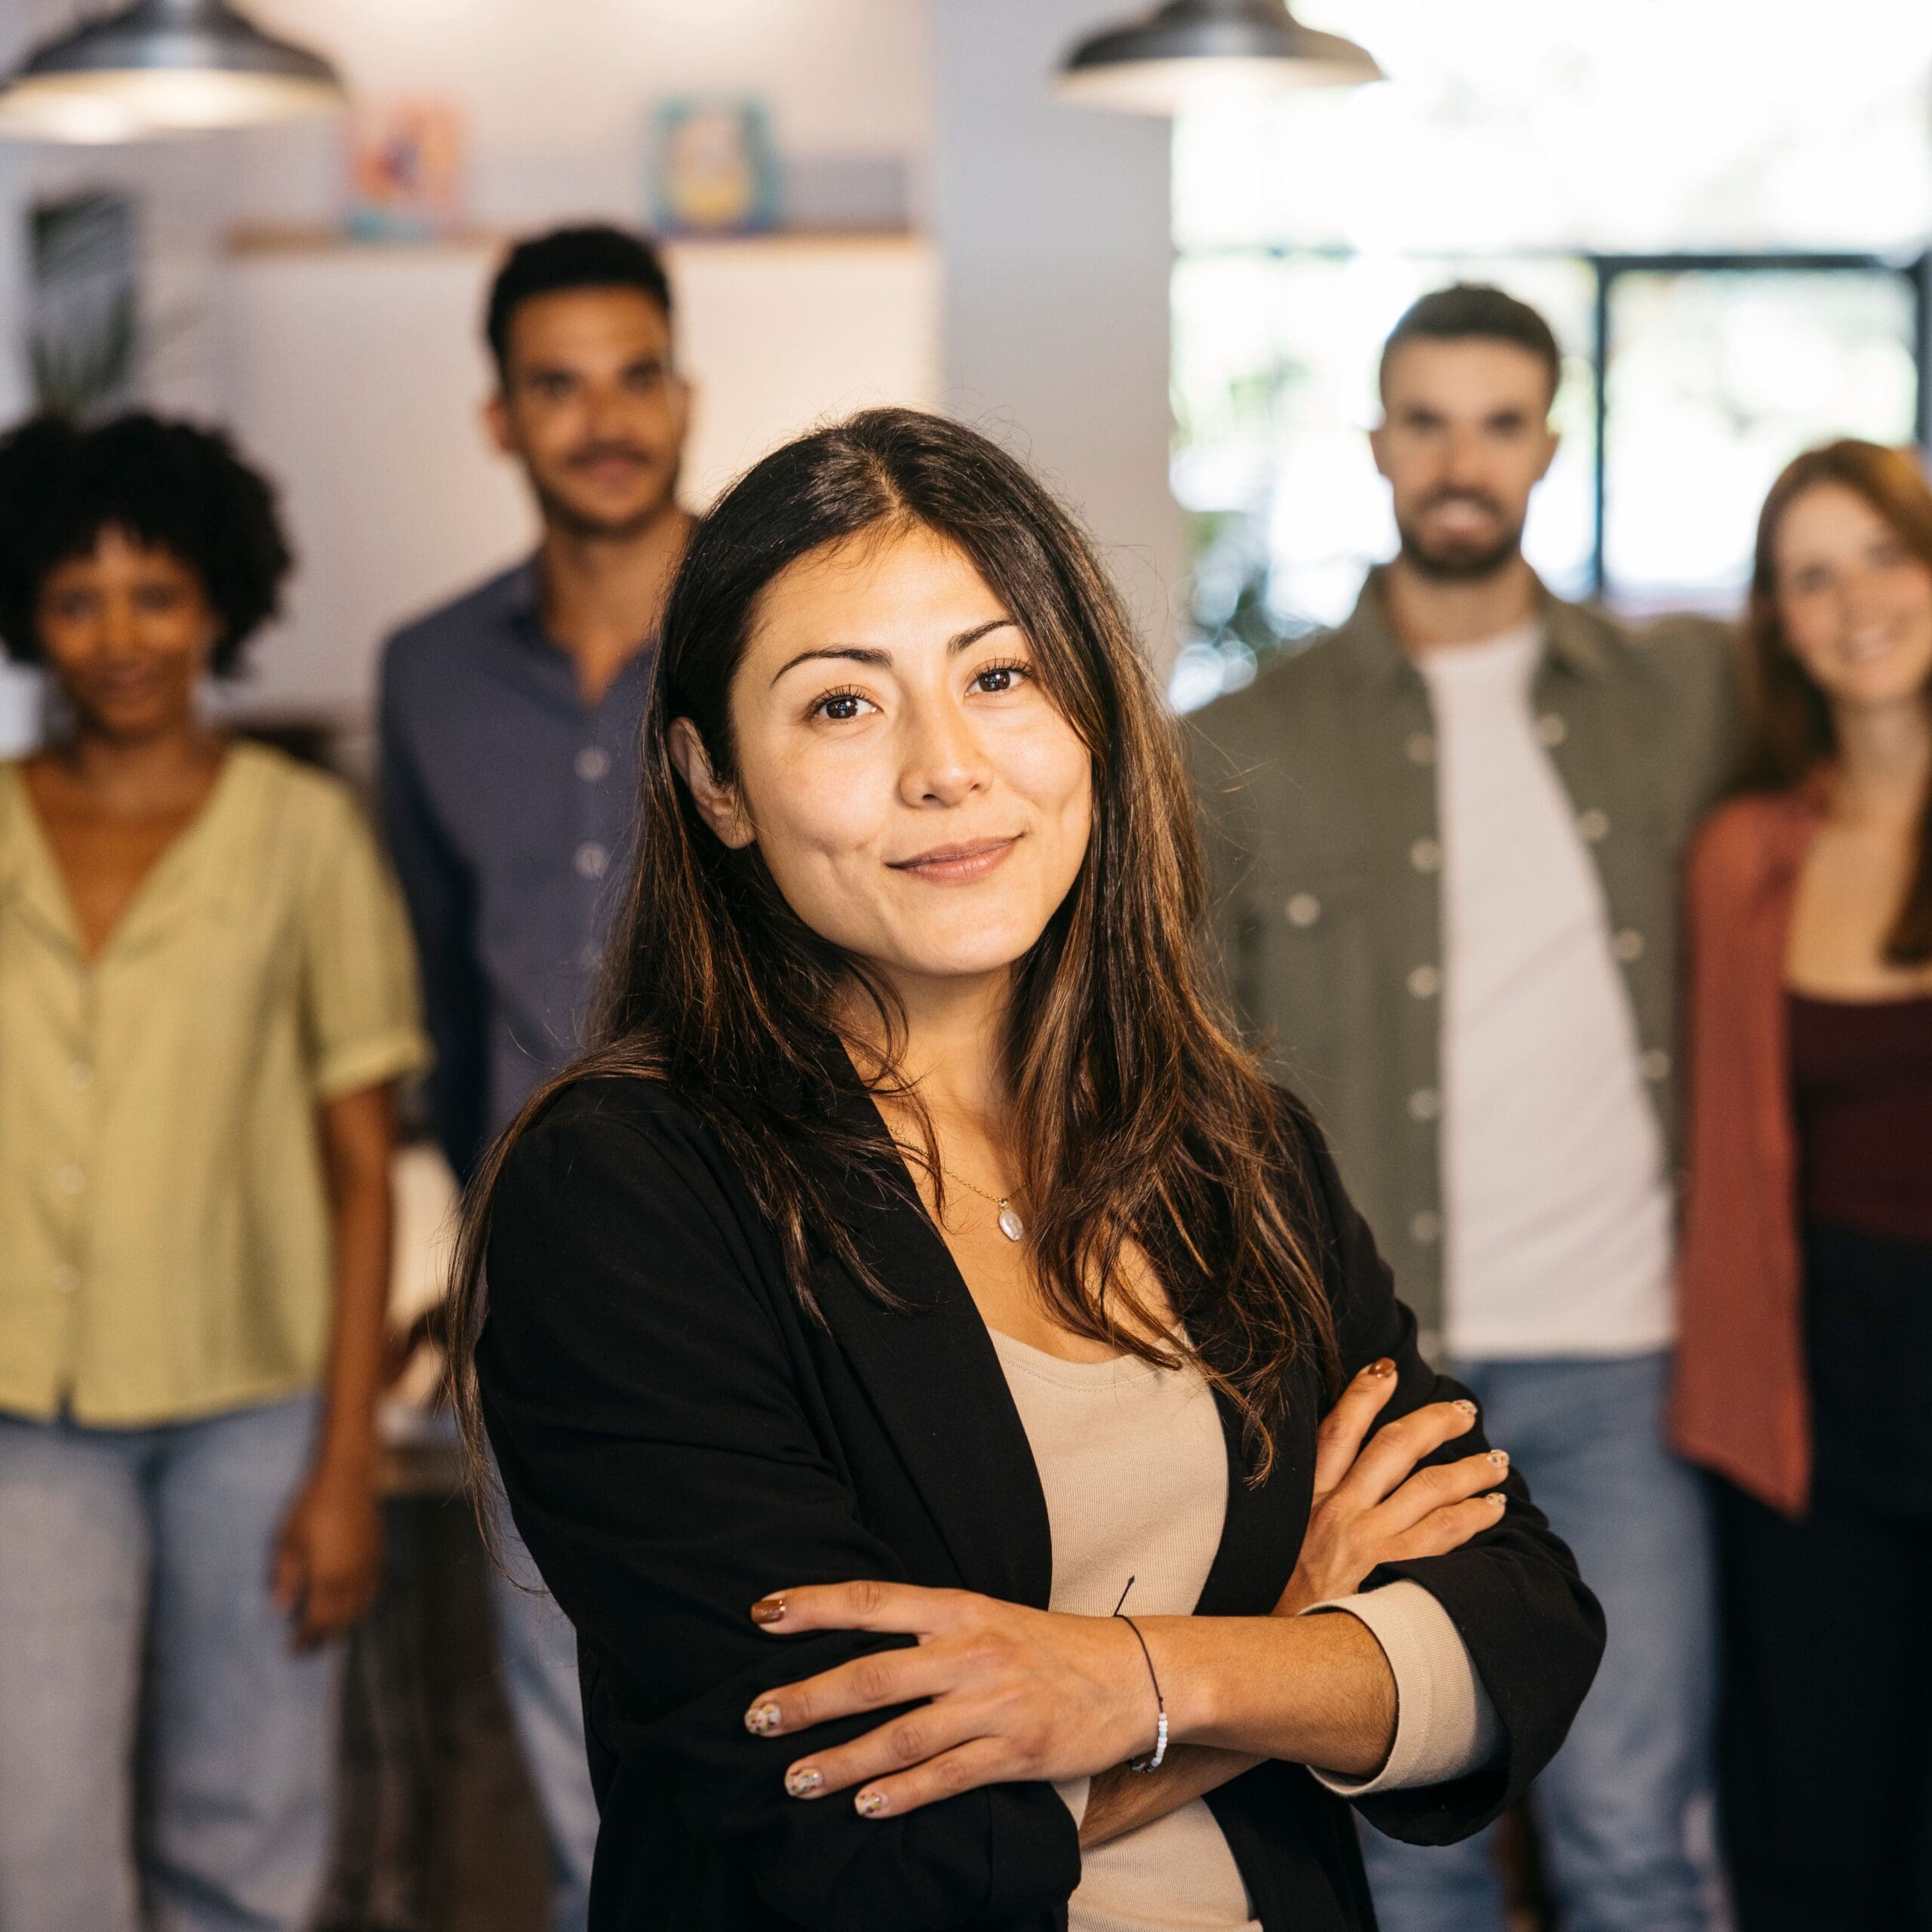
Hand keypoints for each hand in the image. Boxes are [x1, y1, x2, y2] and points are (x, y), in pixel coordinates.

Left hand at [272, 1460, 382, 1647]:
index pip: (318, 1620)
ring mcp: (368, 1567)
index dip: (306, 1638)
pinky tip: (354, 1603)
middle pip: (341, 1619)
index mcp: (328, 1578)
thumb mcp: (289, 1542)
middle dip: (325, 1635)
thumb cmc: (313, 1508)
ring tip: (331, 1629)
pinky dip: (363, 1604)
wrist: (348, 1479)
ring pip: (360, 1607)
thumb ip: (287, 1577)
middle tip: (310, 1646)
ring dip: (345, 1622)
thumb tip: (282, 1608)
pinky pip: (373, 1590)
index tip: (293, 1650)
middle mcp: (352, 1579)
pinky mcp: (377, 1555)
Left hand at [741, 1581, 1151, 1820]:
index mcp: (959, 1608)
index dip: (813, 1606)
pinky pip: (947, 1778)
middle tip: (756, 1716)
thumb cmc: (1049, 1647)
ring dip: (841, 1762)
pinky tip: (865, 1808)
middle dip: (808, 1698)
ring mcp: (995, 1703)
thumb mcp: (988, 1617)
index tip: (761, 1615)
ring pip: (901, 1736)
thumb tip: (849, 1642)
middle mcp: (972, 1650)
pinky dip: (901, 1796)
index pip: (871, 1600)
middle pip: (873, 1674)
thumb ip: (927, 1629)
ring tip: (794, 1780)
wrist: (1136, 1674)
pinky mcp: (1018, 1752)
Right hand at [1275, 1358, 1508, 1617]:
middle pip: (1393, 1447)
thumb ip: (1304, 1514)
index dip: (1363, 1393)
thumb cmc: (1274, 1601)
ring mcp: (1364, 1541)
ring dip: (1469, 1469)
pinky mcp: (1389, 1573)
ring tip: (1497, 1462)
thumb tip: (1337, 1490)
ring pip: (1429, 1486)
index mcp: (1303, 1499)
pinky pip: (1444, 1534)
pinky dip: (1473, 1516)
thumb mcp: (1273, 1545)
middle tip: (1465, 1412)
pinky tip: (1493, 1510)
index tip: (1388, 1368)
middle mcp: (1334, 1511)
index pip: (1336, 1430)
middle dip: (1435, 1422)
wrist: (1268, 1655)